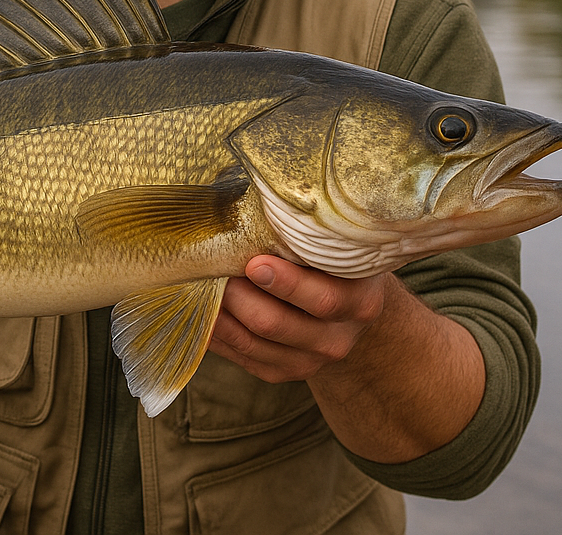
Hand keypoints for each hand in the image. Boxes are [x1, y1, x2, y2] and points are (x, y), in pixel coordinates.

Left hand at [208, 254, 483, 462]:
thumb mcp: (333, 243)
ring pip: (253, 343)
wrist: (348, 305)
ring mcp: (309, 361)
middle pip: (277, 324)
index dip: (286, 283)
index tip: (253, 262)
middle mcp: (338, 338)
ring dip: (221, 314)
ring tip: (201, 283)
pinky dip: (216, 332)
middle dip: (239, 296)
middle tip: (216, 268)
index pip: (323, 299)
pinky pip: (239, 356)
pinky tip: (201, 307)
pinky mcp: (280, 372)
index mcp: (360, 300)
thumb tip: (255, 189)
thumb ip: (304, 228)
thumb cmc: (330, 259)